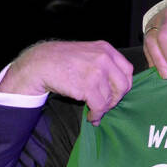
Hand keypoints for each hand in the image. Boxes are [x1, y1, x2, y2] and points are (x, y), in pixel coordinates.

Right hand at [0, 41, 132, 124]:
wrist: (39, 64)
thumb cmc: (62, 60)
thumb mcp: (87, 53)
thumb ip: (104, 63)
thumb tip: (118, 86)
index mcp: (106, 49)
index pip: (128, 70)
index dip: (124, 85)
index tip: (117, 93)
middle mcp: (104, 58)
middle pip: (123, 85)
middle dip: (116, 99)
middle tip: (107, 105)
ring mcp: (96, 72)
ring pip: (110, 98)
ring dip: (103, 109)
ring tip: (95, 112)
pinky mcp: (88, 86)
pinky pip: (100, 106)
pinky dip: (96, 114)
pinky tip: (92, 117)